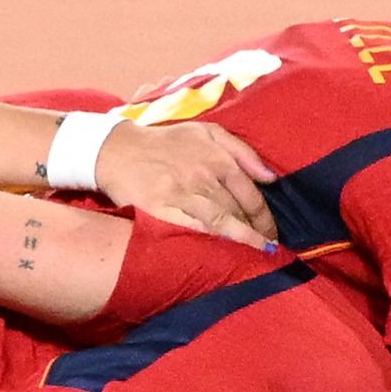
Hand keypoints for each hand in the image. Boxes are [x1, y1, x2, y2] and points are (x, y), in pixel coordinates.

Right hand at [95, 121, 278, 246]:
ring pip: (220, 224)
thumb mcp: (206, 132)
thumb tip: (271, 178)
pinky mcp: (160, 210)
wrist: (118, 149)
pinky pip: (191, 231)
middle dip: (256, 234)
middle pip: (238, 212)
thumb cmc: (167, 143)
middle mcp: (202, 176)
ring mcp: (181, 195)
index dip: (265, 219)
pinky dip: (210, 243)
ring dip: (241, 243)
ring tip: (254, 259)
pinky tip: (222, 255)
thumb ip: (242, 150)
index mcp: (216, 158)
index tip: (272, 235)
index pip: (251, 195)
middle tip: (266, 251)